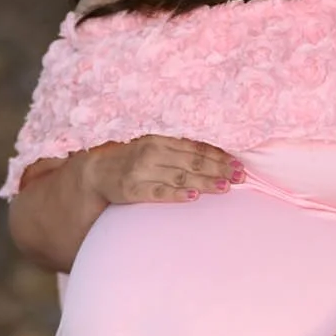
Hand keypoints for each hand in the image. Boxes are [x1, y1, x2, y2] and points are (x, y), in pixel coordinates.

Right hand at [85, 135, 243, 206]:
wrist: (95, 172)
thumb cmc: (131, 159)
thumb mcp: (152, 146)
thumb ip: (178, 148)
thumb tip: (214, 154)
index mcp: (160, 138)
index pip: (196, 147)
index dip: (219, 155)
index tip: (238, 163)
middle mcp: (152, 152)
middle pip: (192, 161)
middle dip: (219, 169)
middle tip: (240, 176)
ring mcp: (141, 171)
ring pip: (180, 176)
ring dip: (204, 181)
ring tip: (225, 186)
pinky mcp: (132, 189)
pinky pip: (158, 192)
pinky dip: (177, 194)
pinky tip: (193, 196)